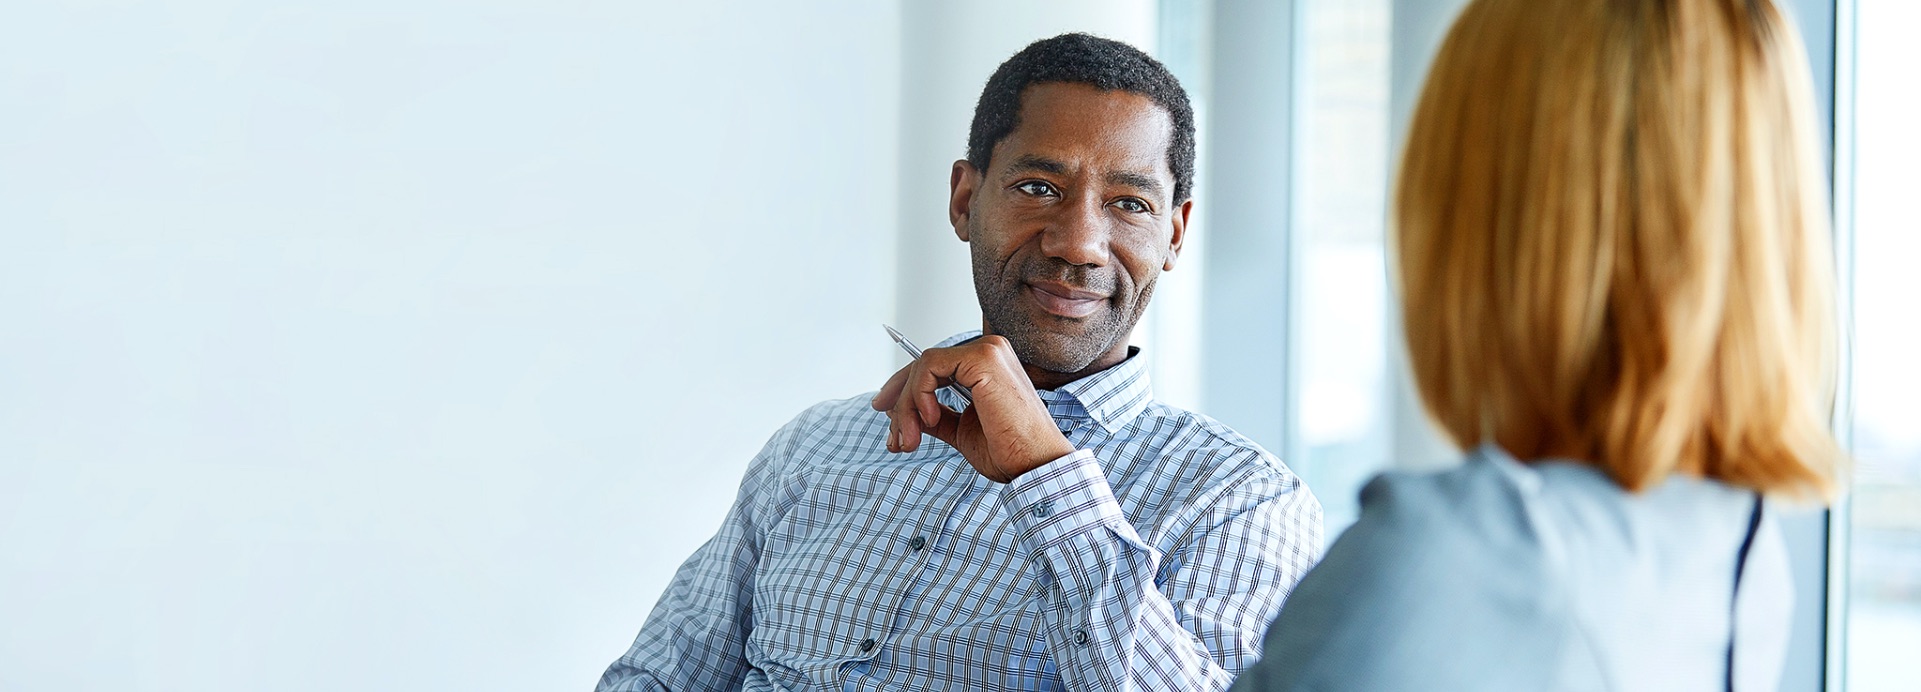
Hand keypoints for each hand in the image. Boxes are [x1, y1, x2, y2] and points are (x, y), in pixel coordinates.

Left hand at [870, 335, 1075, 482]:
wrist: (1034, 465)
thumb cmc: (1009, 451)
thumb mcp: (961, 431)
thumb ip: (937, 417)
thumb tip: (905, 413)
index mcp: (987, 366)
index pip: (934, 367)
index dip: (904, 388)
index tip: (884, 413)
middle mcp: (989, 350)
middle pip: (924, 365)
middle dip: (899, 402)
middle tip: (893, 438)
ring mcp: (987, 351)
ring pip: (923, 366)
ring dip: (906, 406)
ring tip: (908, 440)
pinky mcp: (983, 358)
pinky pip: (930, 367)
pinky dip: (919, 395)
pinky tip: (929, 420)